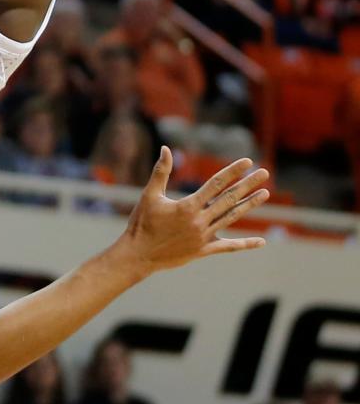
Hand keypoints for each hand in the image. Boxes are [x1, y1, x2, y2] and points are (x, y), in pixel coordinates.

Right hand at [118, 148, 268, 275]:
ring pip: (231, 218)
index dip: (232, 172)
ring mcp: (203, 237)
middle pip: (229, 199)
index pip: (216, 184)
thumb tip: (166, 149)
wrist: (139, 254)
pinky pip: (228, 247)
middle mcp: (199, 221)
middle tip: (264, 173)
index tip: (247, 161)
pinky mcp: (203, 251)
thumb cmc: (142, 222)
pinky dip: (245, 244)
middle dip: (248, 185)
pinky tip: (261, 242)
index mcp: (188, 206)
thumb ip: (161, 172)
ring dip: (249, 205)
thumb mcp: (150, 195)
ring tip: (265, 194)